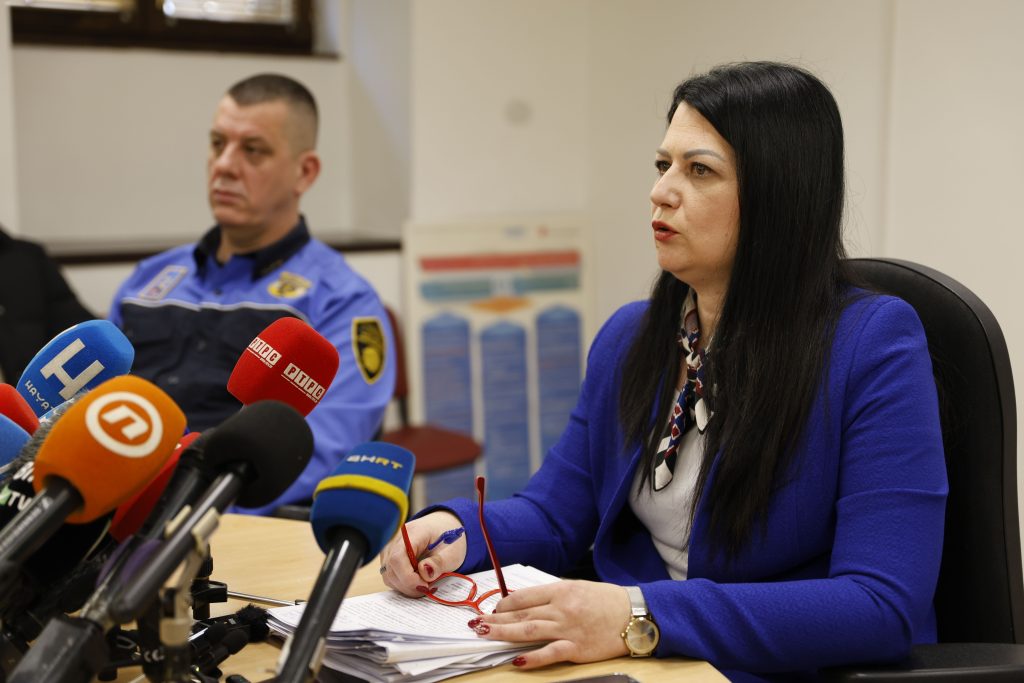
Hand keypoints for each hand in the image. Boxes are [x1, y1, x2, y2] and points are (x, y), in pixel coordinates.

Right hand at [379, 511, 465, 596]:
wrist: (444, 529)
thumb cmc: (449, 541)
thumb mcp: (452, 552)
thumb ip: (439, 563)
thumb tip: (424, 573)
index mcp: (412, 532)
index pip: (398, 558)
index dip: (408, 577)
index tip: (425, 585)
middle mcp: (396, 540)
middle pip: (392, 570)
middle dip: (410, 585)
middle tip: (428, 587)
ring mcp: (390, 549)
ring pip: (389, 576)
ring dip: (407, 586)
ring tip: (425, 584)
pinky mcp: (390, 558)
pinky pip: (392, 577)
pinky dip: (404, 584)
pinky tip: (418, 581)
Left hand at [471, 580, 630, 668]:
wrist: (634, 615)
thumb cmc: (606, 601)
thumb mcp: (577, 588)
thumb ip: (552, 596)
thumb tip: (524, 603)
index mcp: (560, 590)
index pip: (523, 596)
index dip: (504, 604)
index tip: (492, 610)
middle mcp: (561, 608)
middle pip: (521, 614)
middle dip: (495, 618)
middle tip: (475, 623)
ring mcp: (568, 629)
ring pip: (529, 631)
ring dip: (504, 633)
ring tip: (485, 634)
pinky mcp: (576, 649)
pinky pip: (550, 653)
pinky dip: (532, 657)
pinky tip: (516, 660)